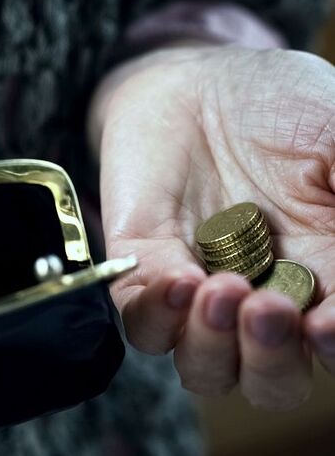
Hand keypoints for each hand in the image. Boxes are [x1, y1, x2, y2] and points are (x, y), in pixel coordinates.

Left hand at [90, 46, 334, 409]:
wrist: (195, 84)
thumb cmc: (275, 104)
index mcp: (318, 273)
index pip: (325, 341)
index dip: (330, 345)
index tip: (325, 327)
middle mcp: (257, 293)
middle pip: (266, 375)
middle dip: (270, 359)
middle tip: (268, 310)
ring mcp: (197, 286)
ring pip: (202, 364)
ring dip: (213, 346)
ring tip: (221, 293)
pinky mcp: (144, 267)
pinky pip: (142, 320)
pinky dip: (157, 315)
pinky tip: (178, 281)